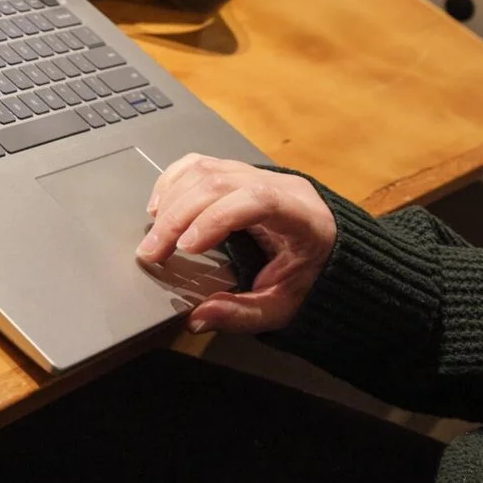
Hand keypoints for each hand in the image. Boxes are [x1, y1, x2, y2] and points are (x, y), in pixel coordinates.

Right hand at [139, 154, 336, 334]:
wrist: (330, 252)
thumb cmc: (310, 280)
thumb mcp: (283, 308)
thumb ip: (242, 314)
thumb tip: (197, 318)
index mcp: (303, 217)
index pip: (257, 200)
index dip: (216, 218)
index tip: (187, 247)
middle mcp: (281, 185)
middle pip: (220, 182)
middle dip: (178, 215)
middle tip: (152, 251)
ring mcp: (259, 173)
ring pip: (206, 169)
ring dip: (172, 198)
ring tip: (154, 233)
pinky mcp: (240, 171)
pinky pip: (202, 164)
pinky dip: (174, 182)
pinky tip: (160, 206)